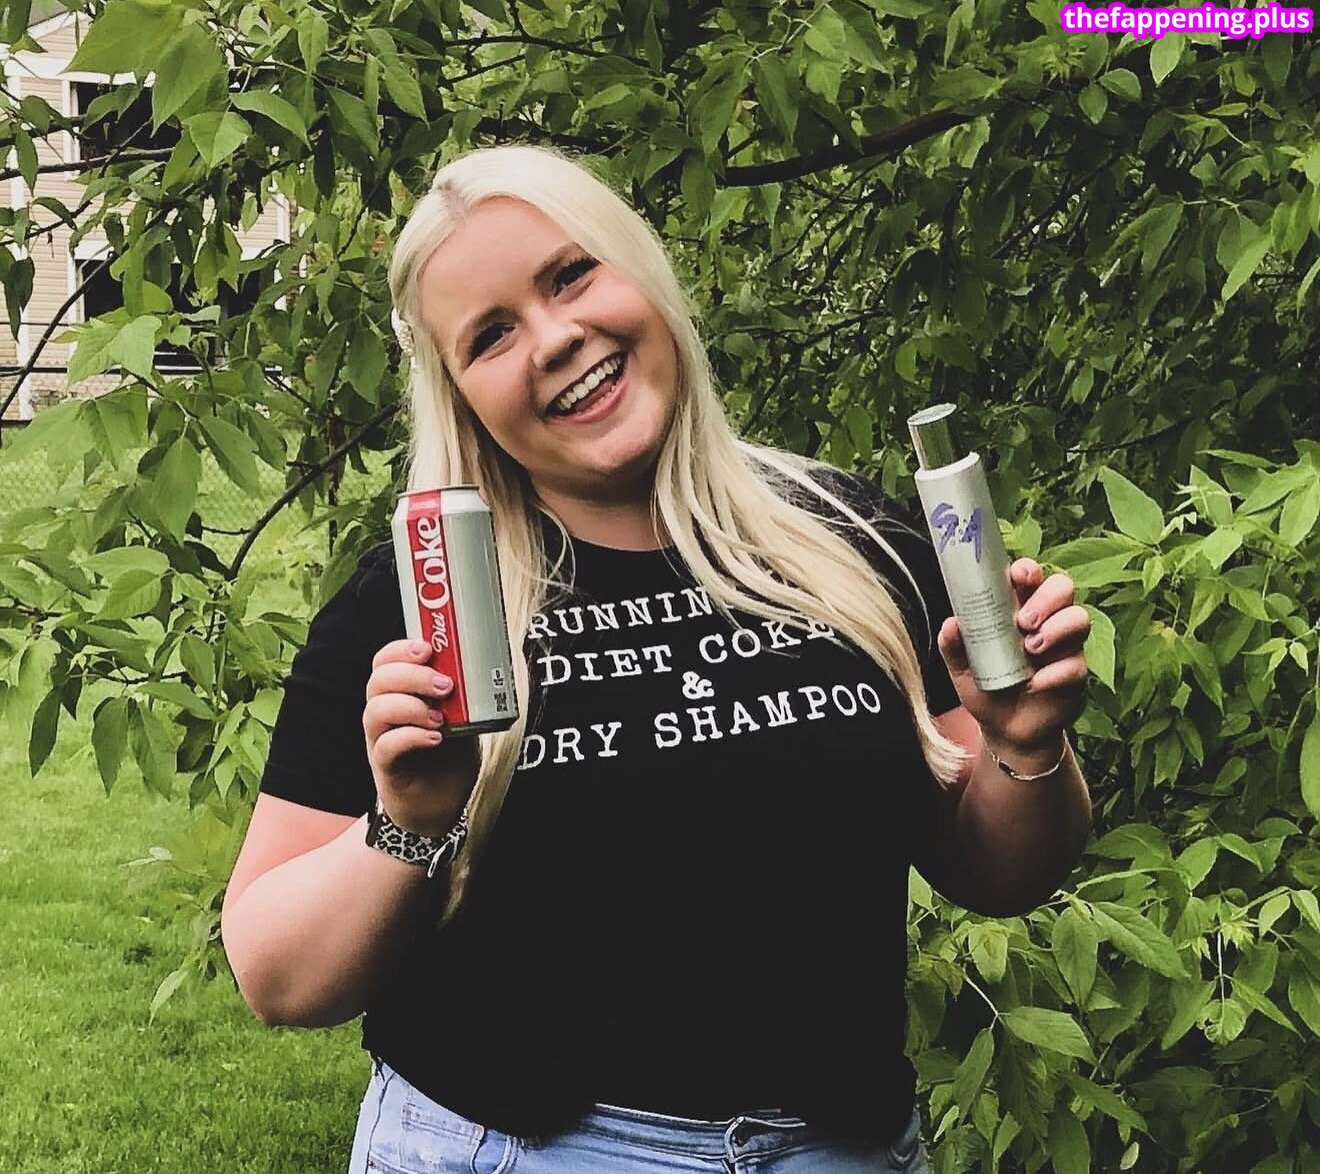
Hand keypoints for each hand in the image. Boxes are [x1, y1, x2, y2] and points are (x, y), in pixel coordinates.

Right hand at [363, 640, 480, 835]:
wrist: (440, 807)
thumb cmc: (448, 759)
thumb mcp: (463, 720)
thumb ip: (465, 698)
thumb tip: (486, 669)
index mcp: (400, 695)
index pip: (386, 662)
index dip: (401, 650)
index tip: (427, 648)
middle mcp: (385, 714)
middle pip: (379, 681)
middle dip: (411, 675)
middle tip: (445, 685)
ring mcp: (380, 740)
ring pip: (376, 711)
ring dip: (410, 706)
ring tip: (440, 716)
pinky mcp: (386, 768)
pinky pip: (385, 746)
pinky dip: (410, 737)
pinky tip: (434, 738)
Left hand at [936, 560, 1090, 765]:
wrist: (1004, 730)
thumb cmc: (986, 688)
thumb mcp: (962, 668)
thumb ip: (954, 645)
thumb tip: (951, 624)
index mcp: (1018, 609)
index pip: (1030, 577)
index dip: (1027, 570)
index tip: (1017, 576)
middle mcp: (1046, 621)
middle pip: (1063, 588)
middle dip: (1046, 598)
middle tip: (1023, 621)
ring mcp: (1065, 647)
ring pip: (1080, 618)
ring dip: (1057, 628)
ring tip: (1030, 648)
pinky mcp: (1075, 676)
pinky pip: (1076, 666)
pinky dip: (1054, 673)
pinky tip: (1034, 684)